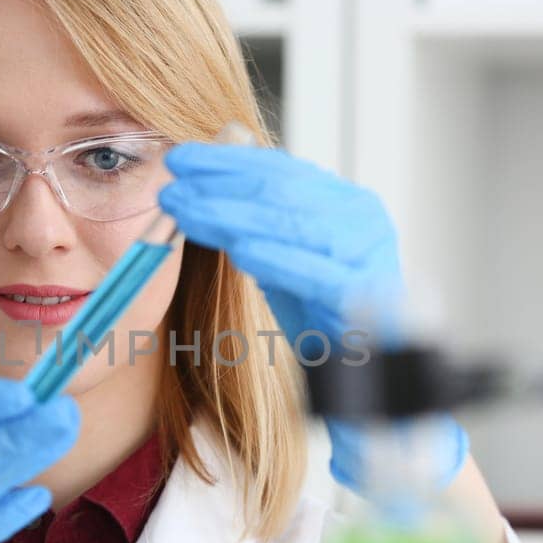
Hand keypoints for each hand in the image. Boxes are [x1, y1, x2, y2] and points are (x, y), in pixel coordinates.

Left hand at [159, 142, 464, 489]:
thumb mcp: (282, 260)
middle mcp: (363, 220)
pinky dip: (277, 258)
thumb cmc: (321, 318)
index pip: (281, 169)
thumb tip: (209, 173)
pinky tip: (238, 251)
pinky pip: (317, 274)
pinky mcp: (369, 298)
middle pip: (282, 190)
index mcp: (346, 204)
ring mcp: (370, 256)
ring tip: (186, 212)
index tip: (180, 160)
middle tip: (172, 187)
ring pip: (294, 223)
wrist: (369, 383)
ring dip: (231, 214)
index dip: (226, 161)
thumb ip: (254, 220)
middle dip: (219, 185)